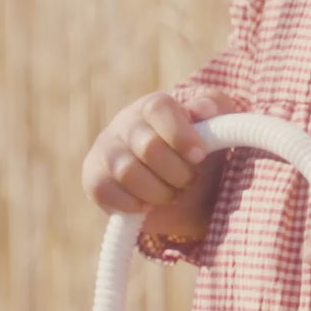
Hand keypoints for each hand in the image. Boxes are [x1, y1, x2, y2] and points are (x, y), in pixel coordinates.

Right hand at [82, 90, 238, 237]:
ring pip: (127, 172)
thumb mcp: (216, 128)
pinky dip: (134, 204)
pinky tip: (149, 204)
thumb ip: (215, 110)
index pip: (159, 108)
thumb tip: (203, 109)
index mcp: (154, 106)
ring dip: (159, 192)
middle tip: (190, 181)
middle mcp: (125, 122)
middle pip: (148, 147)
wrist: (179, 190)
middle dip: (178, 173)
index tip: (200, 156)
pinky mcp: (94, 178)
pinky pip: (106, 192)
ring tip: (172, 193)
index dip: (181, 134)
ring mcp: (106, 149)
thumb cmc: (198, 152)